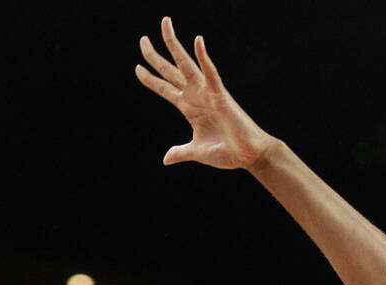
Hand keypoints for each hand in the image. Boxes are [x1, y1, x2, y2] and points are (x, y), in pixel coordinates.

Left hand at [135, 17, 273, 169]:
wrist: (248, 155)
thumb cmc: (227, 152)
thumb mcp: (196, 152)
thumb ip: (181, 152)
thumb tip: (166, 159)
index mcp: (189, 108)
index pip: (165, 88)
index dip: (150, 79)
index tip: (137, 68)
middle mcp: (196, 96)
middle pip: (171, 71)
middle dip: (155, 56)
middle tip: (142, 40)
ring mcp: (207, 93)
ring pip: (186, 64)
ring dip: (174, 45)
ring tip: (164, 25)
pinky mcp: (221, 95)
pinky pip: (211, 74)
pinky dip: (204, 58)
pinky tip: (198, 42)